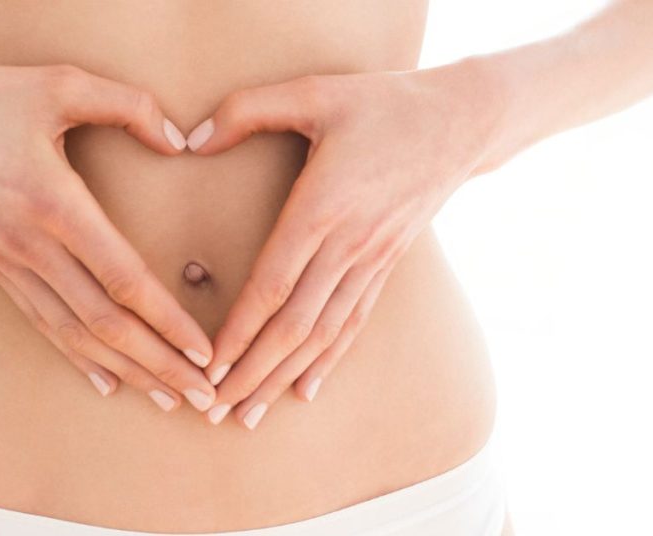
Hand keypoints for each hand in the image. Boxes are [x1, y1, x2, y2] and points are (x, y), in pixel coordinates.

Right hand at [0, 61, 216, 411]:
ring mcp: (11, 264)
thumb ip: (127, 105)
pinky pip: (44, 324)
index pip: (124, 278)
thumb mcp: (57, 83)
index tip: (206, 351)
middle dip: (160, 365)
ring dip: (128, 371)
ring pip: (76, 334)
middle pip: (106, 322)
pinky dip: (80, 358)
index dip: (168, 320)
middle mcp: (32, 247)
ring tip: (170, 399)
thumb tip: (180, 140)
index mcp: (55, 204)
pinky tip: (108, 383)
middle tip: (204, 398)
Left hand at [190, 61, 500, 427]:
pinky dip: (328, 361)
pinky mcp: (386, 265)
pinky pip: (354, 323)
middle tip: (215, 412)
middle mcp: (349, 244)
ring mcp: (372, 260)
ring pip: (323, 334)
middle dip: (252, 373)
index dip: (239, 331)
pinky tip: (305, 390)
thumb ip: (246, 110)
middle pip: (295, 325)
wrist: (463, 121)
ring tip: (249, 415)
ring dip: (283, 378)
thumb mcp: (314, 91)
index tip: (208, 366)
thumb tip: (189, 140)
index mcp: (324, 206)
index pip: (274, 283)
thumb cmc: (384, 102)